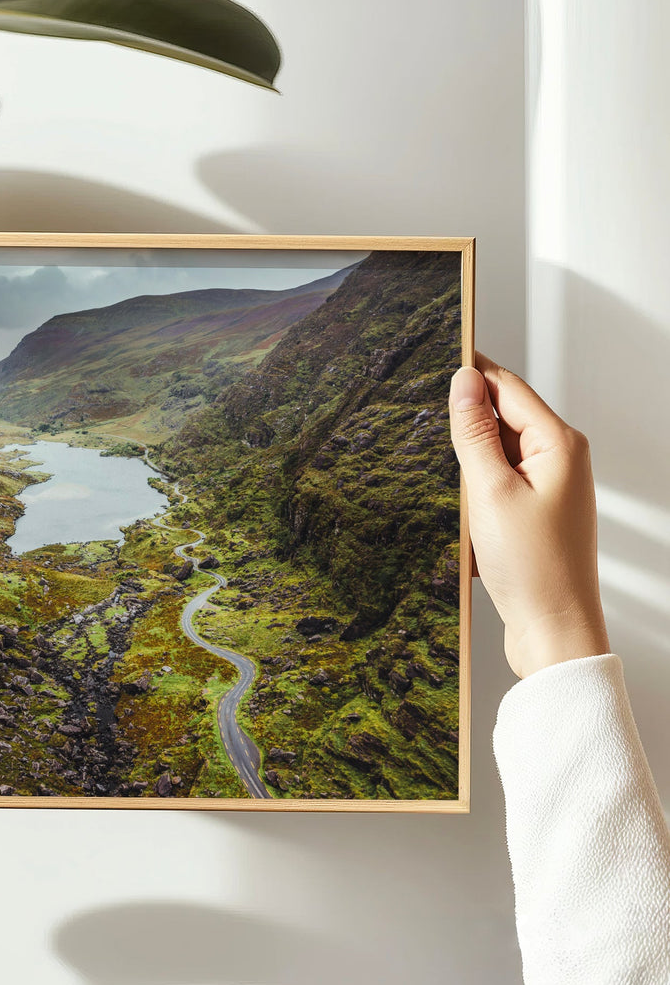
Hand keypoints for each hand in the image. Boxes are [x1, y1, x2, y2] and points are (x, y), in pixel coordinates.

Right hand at [448, 353, 609, 678]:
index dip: (471, 371)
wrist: (553, 630)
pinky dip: (475, 490)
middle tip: (423, 422)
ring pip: (497, 453)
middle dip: (465, 421)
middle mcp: (561, 460)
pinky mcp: (536, 513)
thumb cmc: (532, 568)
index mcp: (559, 445)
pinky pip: (498, 483)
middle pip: (503, 418)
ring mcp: (550, 488)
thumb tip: (463, 382)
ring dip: (468, 462)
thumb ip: (474, 433)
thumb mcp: (490, 492)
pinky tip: (460, 511)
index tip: (437, 353)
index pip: (508, 388)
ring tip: (448, 483)